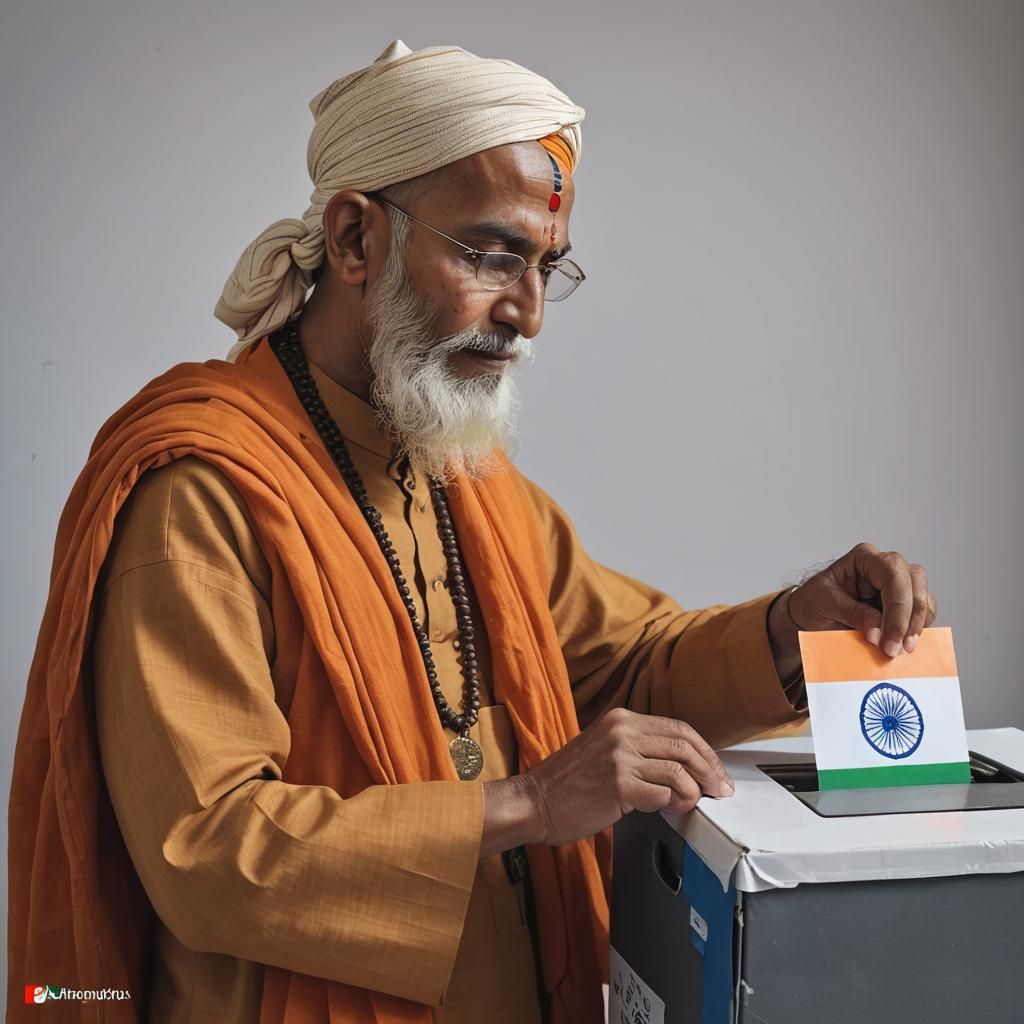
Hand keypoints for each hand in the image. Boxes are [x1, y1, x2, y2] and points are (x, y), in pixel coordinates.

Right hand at [521, 707, 733, 846]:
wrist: (535, 800)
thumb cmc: (567, 782)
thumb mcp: (603, 748)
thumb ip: (638, 749)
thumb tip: (681, 766)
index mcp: (621, 719)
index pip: (678, 727)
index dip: (704, 751)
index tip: (715, 770)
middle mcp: (622, 731)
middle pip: (684, 745)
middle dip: (710, 770)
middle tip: (719, 789)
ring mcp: (620, 757)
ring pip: (679, 771)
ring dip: (693, 792)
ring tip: (690, 804)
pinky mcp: (619, 785)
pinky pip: (664, 794)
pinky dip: (674, 805)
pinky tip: (671, 810)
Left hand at [780, 542, 937, 658]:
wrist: (810, 616)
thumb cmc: (814, 601)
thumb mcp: (824, 602)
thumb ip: (852, 612)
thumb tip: (878, 628)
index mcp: (864, 558)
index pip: (892, 573)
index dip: (896, 606)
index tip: (889, 637)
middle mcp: (886, 567)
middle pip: (914, 583)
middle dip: (908, 618)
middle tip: (896, 648)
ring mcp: (898, 585)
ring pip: (924, 599)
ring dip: (916, 627)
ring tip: (899, 650)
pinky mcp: (904, 605)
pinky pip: (923, 615)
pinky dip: (917, 631)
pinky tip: (903, 645)